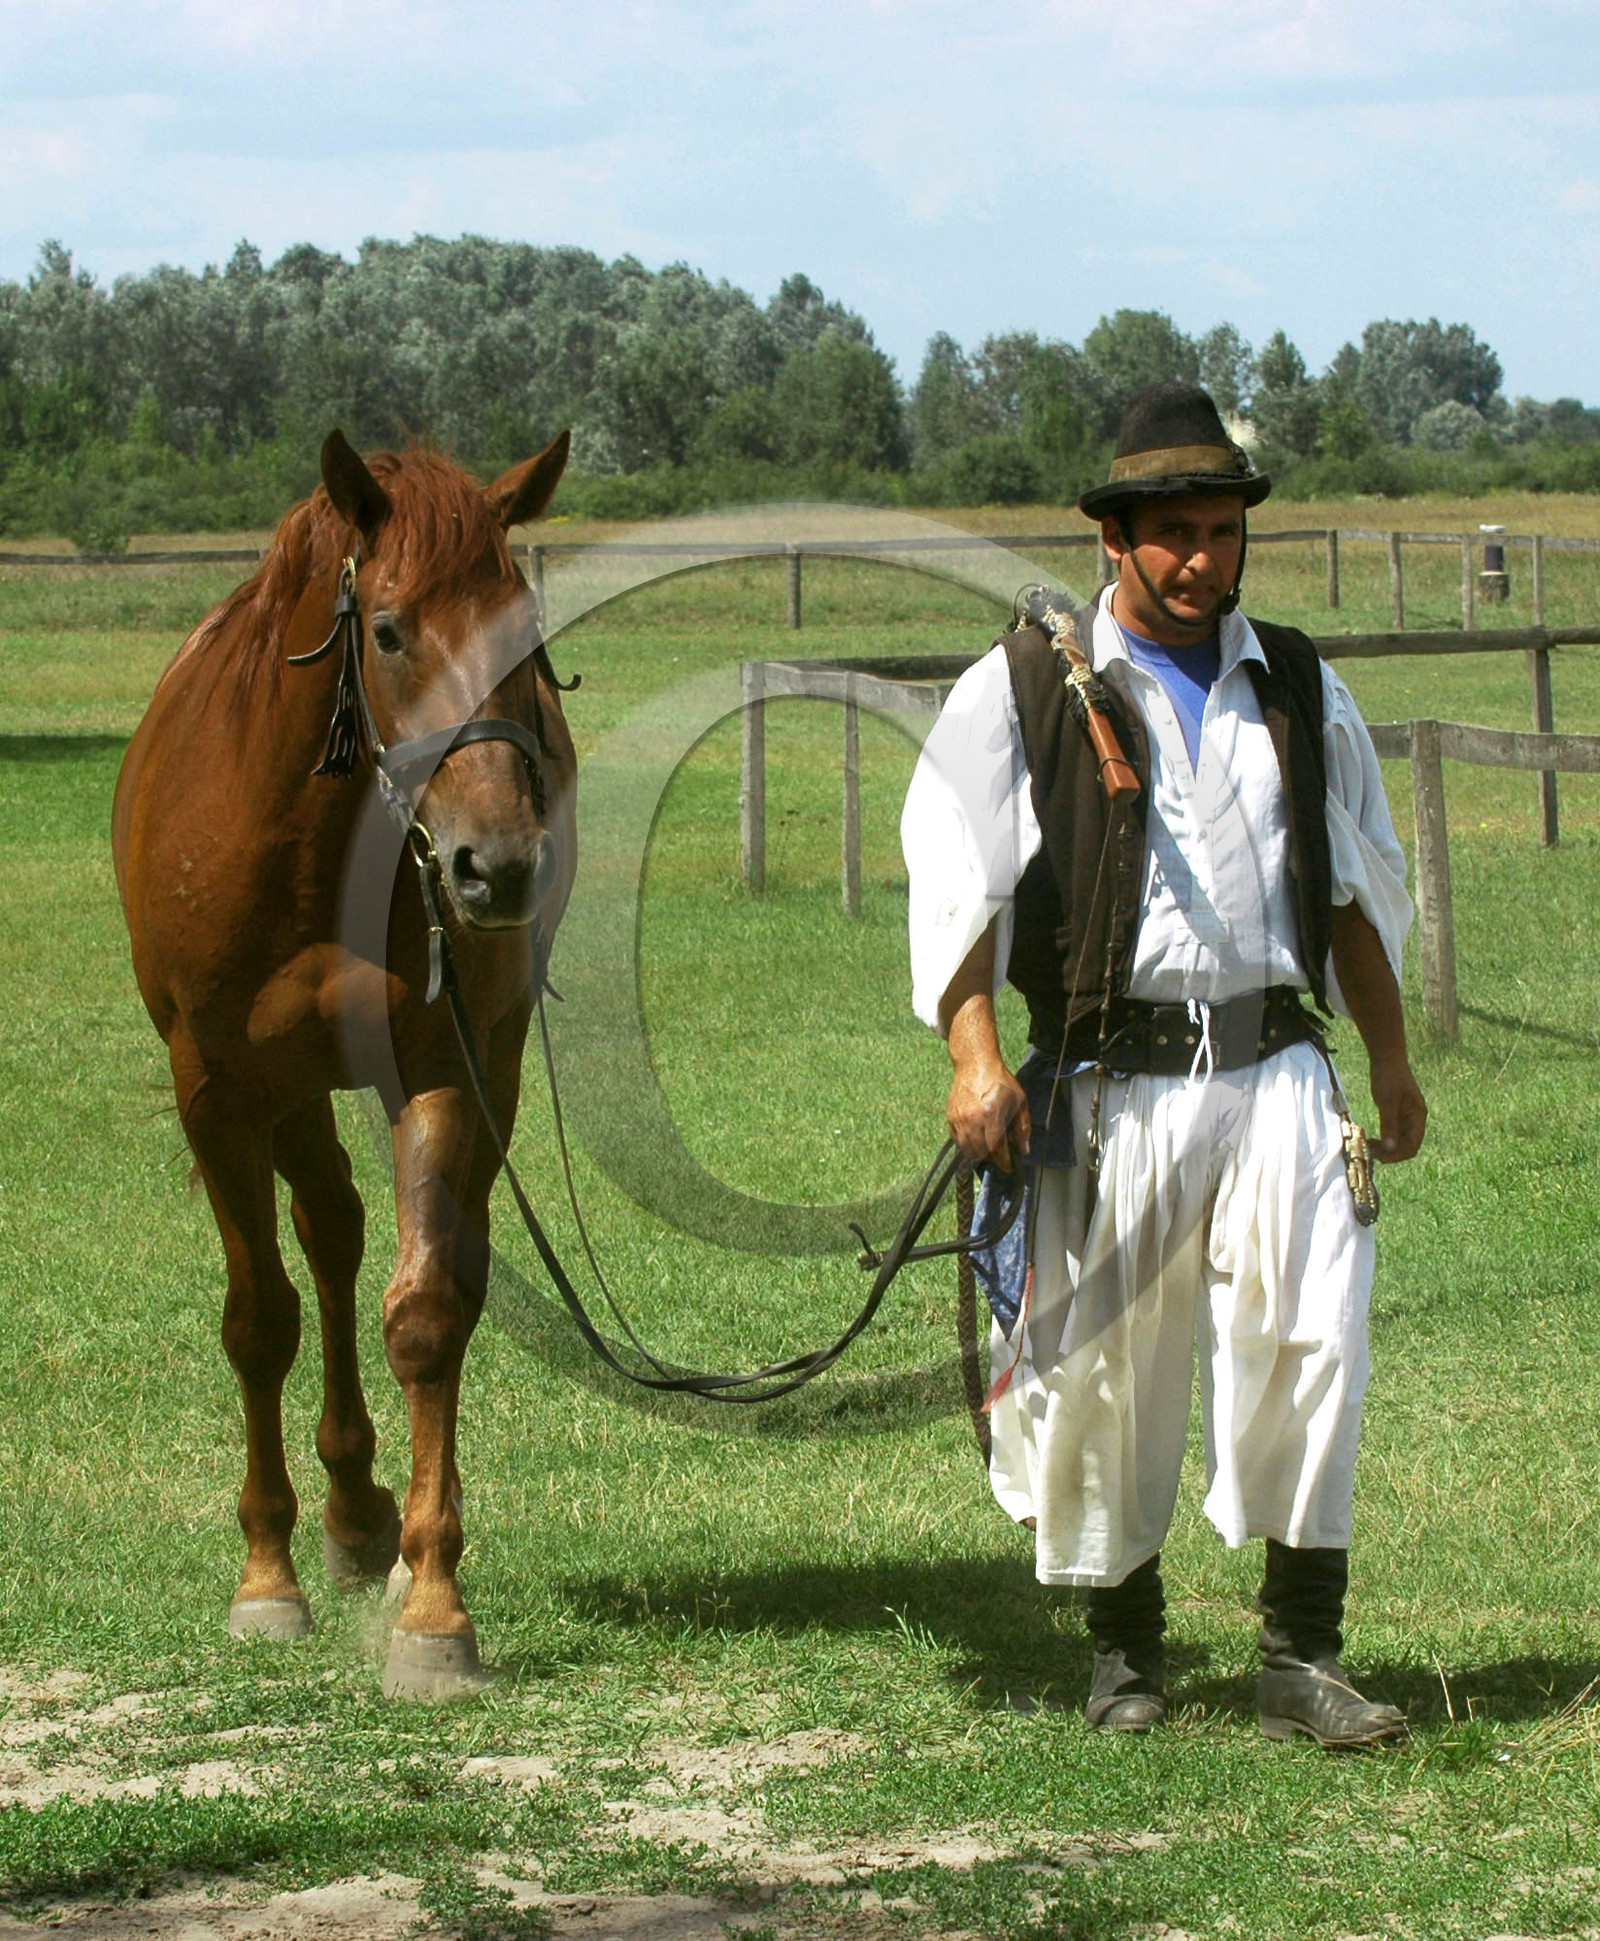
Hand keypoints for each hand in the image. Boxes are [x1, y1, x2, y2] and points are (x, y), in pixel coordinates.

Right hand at [947, 1054, 1030, 1171]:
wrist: (975, 1063)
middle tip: (1001, 1156)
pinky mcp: (950, 1117)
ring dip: (979, 1154)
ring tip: (989, 1148)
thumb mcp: (1019, 1101)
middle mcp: (972, 1120)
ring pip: (967, 1150)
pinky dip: (967, 1144)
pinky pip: (957, 1140)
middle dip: (992, 1159)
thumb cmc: (1000, 1081)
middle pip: (981, 1153)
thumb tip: (1024, 1151)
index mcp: (991, 1115)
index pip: (996, 1149)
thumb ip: (1023, 1128)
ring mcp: (959, 1119)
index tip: (1010, 1167)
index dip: (1004, 1162)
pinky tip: (976, 1138)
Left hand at [1368, 1054, 1426, 1162]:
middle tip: (1371, 1153)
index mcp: (1418, 1117)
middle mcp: (1415, 1120)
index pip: (1413, 1145)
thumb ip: (1389, 1124)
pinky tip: (1371, 1139)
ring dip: (1387, 1147)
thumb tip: (1390, 1148)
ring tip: (1369, 1147)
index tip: (1380, 1157)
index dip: (1397, 1155)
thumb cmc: (1389, 1077)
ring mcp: (1406, 1118)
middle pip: (1407, 1146)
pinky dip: (1384, 1139)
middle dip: (1391, 1153)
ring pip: (1399, 1141)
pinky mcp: (1397, 1114)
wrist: (1387, 1058)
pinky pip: (1393, 1133)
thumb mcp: (1387, 1101)